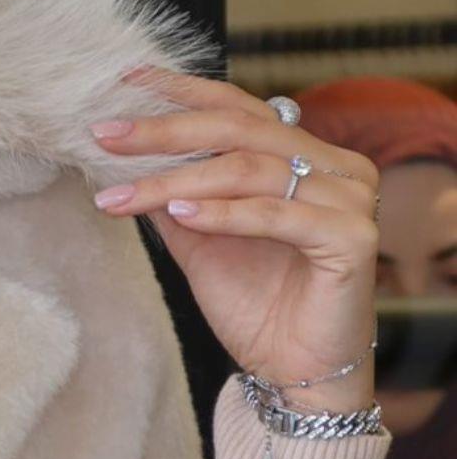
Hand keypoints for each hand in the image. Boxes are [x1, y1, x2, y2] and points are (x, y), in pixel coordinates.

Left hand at [88, 64, 380, 412]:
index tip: (122, 83)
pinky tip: (176, 214)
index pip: (238, 108)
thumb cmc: (256, 307)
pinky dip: (223, 213)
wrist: (294, 375)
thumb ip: (173, 196)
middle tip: (105, 136)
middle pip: (239, 130)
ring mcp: (350, 199)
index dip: (180, 92)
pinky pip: (276, 215)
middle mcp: (336, 167)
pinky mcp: (353, 239)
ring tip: (121, 194)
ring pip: (249, 171)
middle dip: (164, 131)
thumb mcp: (199, 241)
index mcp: (305, 156)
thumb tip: (123, 154)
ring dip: (175, 182)